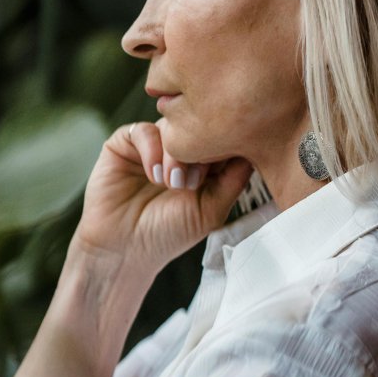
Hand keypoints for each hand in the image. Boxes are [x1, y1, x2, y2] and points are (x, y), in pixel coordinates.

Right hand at [73, 122, 252, 277]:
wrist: (124, 250)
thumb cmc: (168, 234)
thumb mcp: (212, 209)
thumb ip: (234, 179)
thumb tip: (254, 150)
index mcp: (201, 163)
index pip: (221, 136)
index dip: (225, 145)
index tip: (223, 166)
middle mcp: (177, 150)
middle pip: (197, 126)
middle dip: (200, 149)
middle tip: (195, 181)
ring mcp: (151, 145)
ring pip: (171, 126)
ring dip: (175, 153)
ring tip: (173, 185)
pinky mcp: (123, 144)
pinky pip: (143, 130)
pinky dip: (152, 150)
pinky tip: (154, 176)